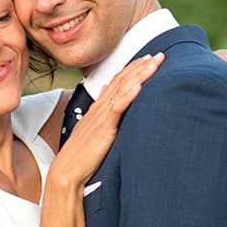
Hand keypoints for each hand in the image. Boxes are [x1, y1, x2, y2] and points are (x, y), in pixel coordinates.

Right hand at [50, 53, 163, 186]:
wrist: (66, 171)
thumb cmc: (81, 154)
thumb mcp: (92, 127)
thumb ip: (101, 109)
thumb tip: (107, 90)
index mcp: (98, 107)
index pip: (117, 80)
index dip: (133, 68)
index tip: (149, 59)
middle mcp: (99, 108)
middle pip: (122, 80)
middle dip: (141, 66)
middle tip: (160, 55)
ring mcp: (101, 117)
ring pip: (122, 89)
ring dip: (139, 74)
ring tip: (155, 63)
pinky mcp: (103, 128)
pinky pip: (116, 108)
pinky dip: (128, 96)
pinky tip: (139, 86)